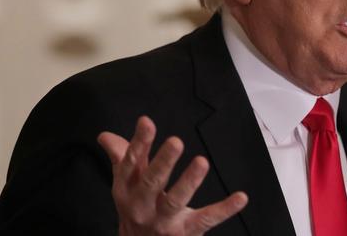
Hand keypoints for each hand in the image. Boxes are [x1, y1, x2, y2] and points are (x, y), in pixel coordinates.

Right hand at [98, 116, 247, 234]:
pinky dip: (225, 209)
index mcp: (127, 188)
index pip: (131, 163)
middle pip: (152, 181)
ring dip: (189, 182)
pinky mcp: (185, 231)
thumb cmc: (135, 208)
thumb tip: (105, 135)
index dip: (139, 142)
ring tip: (202, 162)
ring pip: (175, 200)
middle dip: (164, 161)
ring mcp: (163, 220)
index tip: (147, 122)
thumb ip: (122, 157)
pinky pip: (206, 219)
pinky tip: (241, 197)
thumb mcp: (125, 184)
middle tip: (176, 141)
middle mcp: (142, 205)